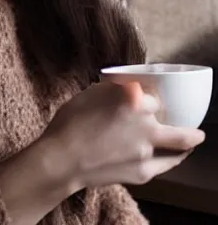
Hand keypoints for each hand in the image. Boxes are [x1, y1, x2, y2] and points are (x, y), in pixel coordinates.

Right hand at [42, 81, 205, 188]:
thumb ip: (113, 89)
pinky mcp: (144, 172)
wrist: (61, 159)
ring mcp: (148, 152)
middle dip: (194, 132)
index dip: (157, 98)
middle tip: (196, 130)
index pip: (158, 97)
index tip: (157, 99)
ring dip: (186, 146)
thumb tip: (126, 86)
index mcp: (134, 101)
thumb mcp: (89, 94)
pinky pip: (164, 165)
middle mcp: (147, 126)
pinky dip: (169, 159)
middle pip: (185, 132)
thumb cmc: (70, 123)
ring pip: (180, 150)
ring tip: (188, 143)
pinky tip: (170, 157)